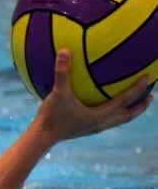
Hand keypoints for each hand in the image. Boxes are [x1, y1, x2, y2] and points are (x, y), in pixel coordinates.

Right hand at [34, 49, 152, 143]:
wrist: (41, 138)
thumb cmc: (51, 117)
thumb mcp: (57, 93)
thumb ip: (62, 72)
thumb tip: (65, 50)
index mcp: (98, 116)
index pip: (124, 101)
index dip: (138, 89)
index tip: (149, 78)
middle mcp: (99, 124)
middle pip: (126, 116)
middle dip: (140, 107)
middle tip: (151, 97)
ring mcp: (92, 128)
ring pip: (117, 120)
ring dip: (128, 112)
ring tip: (135, 103)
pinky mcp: (84, 129)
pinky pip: (104, 119)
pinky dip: (111, 112)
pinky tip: (104, 104)